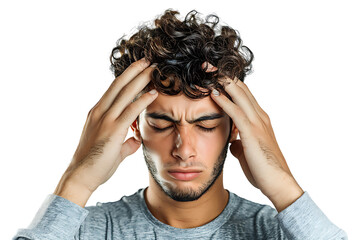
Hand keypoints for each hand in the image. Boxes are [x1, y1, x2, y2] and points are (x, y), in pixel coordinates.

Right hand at [55, 58, 157, 195]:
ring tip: (153, 68)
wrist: (81, 176)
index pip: (114, 90)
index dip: (127, 77)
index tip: (139, 69)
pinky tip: (153, 92)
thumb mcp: (113, 149)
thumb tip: (136, 139)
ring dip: (140, 79)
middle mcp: (100, 111)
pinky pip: (130, 111)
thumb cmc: (95, 164)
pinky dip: (142, 100)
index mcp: (98, 113)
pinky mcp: (112, 130)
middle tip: (148, 60)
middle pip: (119, 85)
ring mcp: (105, 119)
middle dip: (134, 71)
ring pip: (124, 93)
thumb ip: (126, 142)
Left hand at [210, 77, 303, 211]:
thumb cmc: (263, 169)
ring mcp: (257, 122)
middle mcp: (259, 115)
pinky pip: (236, 111)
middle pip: (240, 88)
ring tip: (207, 70)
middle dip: (223, 75)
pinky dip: (224, 101)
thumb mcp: (248, 152)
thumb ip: (240, 143)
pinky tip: (213, 93)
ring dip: (222, 81)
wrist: (278, 182)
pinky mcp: (252, 131)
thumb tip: (233, 142)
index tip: (213, 75)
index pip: (242, 94)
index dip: (228, 83)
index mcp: (259, 119)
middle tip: (207, 64)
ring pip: (239, 94)